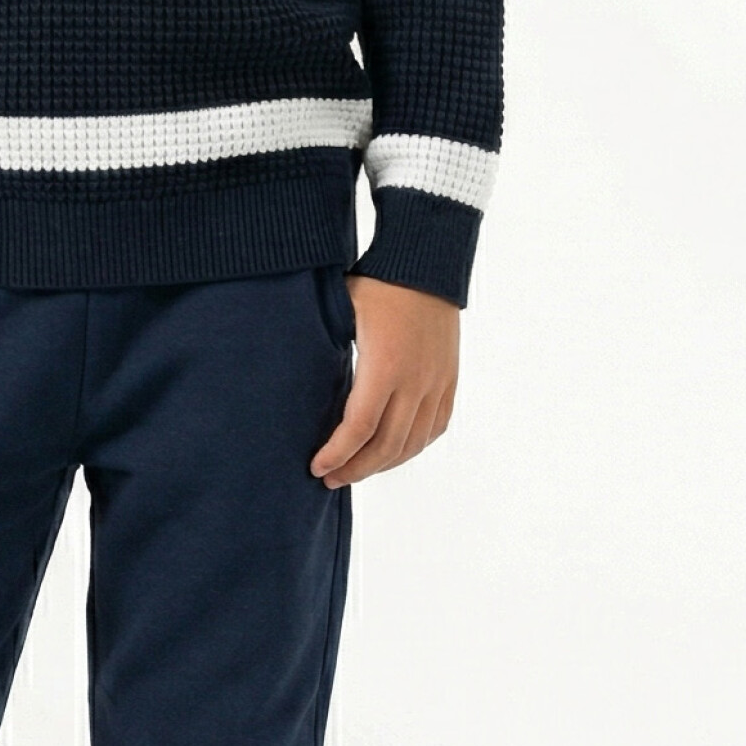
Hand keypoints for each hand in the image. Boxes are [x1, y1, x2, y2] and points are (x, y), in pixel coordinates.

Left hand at [310, 274, 458, 486]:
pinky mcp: (449, 381)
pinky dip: (412, 447)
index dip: (336, 453)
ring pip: (412, 444)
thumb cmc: (378, 284)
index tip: (316, 466)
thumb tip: (296, 378)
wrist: (427, 266)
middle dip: (354, 468)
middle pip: (385, 446)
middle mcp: (415, 381)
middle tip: (329, 478)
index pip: (358, 427)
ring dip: (382, 464)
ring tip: (356, 470)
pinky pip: (435, 428)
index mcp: (384, 365)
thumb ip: (327, 347)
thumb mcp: (343, 309)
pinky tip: (393, 452)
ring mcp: (436, 384)